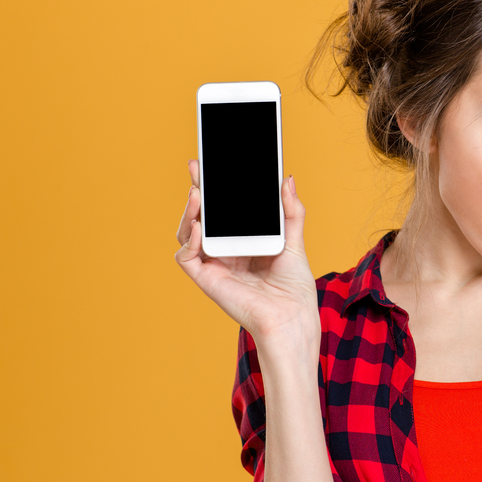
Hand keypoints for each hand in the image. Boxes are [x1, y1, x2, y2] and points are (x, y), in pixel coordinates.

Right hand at [175, 159, 319, 356]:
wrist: (293, 317)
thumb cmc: (294, 287)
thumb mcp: (294, 241)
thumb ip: (290, 212)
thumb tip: (287, 179)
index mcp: (242, 241)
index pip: (223, 210)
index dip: (215, 188)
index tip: (213, 164)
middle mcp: (224, 251)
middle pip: (203, 216)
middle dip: (197, 190)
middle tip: (197, 166)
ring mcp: (213, 265)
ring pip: (187, 233)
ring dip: (189, 212)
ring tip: (198, 193)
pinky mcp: (207, 280)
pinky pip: (186, 257)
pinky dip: (189, 240)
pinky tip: (199, 227)